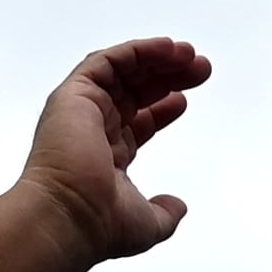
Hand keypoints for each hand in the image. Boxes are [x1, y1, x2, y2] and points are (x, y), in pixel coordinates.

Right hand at [19, 38, 208, 263]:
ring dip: (157, 58)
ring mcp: (80, 110)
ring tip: (190, 54)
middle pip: (133, 91)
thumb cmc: (99, 225)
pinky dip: (138, 50)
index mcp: (105, 155)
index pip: (136, 122)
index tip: (185, 99)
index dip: (162, 108)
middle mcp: (91, 129)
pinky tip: (167, 47)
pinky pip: (107, 61)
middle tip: (200, 69)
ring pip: (122, 71)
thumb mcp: (148, 223)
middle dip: (167, 77)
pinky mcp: (74, 94)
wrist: (71, 216)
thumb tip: (178, 207)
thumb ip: (164, 213)